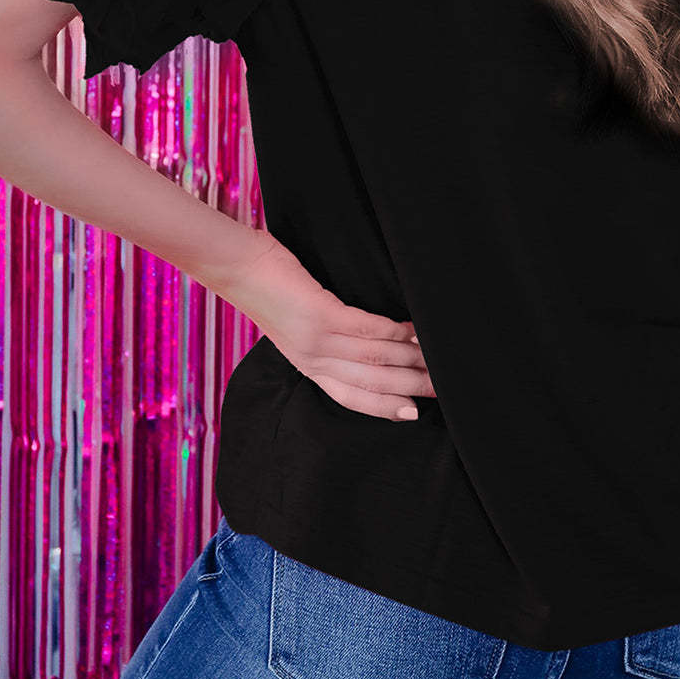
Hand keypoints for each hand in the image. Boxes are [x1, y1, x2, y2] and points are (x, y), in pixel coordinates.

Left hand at [208, 231, 436, 420]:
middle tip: (444, 387)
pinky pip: (368, 328)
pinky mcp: (319, 314)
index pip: (353, 397)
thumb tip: (374, 339)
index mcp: (308, 365)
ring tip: (438, 358)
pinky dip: (396, 330)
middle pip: (372, 382)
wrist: (235, 265)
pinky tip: (415, 328)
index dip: (386, 408)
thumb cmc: (270, 286)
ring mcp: (316, 339)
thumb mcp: (298, 323)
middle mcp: (312, 359)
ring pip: (375, 358)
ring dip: (411, 359)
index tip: (416, 413)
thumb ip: (329, 338)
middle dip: (411, 387)